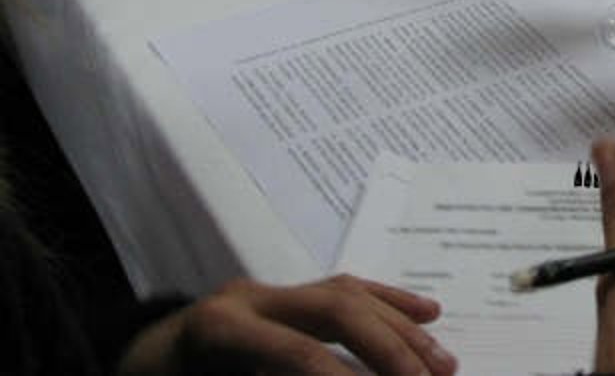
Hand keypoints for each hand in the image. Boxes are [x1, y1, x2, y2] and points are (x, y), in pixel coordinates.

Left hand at [118, 274, 456, 375]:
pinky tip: (428, 313)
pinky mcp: (281, 295)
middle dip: (389, 347)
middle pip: (334, 307)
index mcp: (219, 327)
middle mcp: (247, 298)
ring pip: (348, 293)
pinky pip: (345, 288)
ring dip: (401, 329)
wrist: (131, 365)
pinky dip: (389, 303)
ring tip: (442, 362)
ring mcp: (267, 291)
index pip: (296, 350)